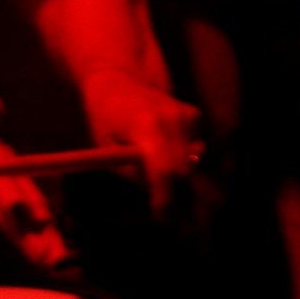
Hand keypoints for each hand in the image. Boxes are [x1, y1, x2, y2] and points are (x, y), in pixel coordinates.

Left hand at [106, 84, 213, 228]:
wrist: (117, 82)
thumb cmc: (105, 119)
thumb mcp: (106, 149)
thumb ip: (130, 171)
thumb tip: (156, 191)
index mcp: (144, 125)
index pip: (164, 169)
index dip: (165, 197)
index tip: (161, 216)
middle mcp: (171, 117)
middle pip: (182, 170)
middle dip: (173, 192)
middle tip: (163, 211)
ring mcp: (186, 114)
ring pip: (190, 162)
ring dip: (175, 173)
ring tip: (151, 164)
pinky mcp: (195, 114)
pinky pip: (194, 149)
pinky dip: (180, 156)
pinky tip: (161, 145)